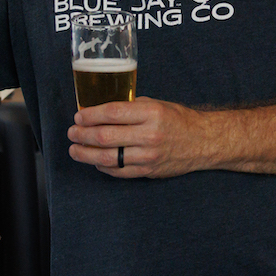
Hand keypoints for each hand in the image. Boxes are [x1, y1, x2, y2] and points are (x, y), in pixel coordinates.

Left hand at [67, 97, 210, 177]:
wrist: (202, 142)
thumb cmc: (177, 120)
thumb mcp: (156, 104)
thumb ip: (130, 107)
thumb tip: (100, 111)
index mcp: (150, 113)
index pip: (112, 112)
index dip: (90, 115)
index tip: (79, 116)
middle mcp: (149, 135)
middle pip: (105, 136)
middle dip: (83, 134)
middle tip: (72, 132)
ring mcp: (148, 156)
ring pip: (108, 157)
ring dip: (86, 154)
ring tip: (75, 149)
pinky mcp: (147, 171)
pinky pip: (118, 171)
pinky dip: (102, 166)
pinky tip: (95, 161)